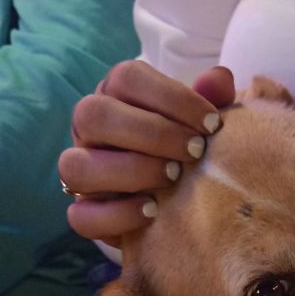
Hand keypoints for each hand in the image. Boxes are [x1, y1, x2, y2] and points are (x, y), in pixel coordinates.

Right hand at [59, 61, 235, 245]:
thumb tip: (219, 78)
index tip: (212, 122)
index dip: (172, 97)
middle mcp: (88, 130)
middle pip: (94, 115)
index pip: (126, 78)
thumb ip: (213, 97)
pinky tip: (154, 210)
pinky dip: (117, 214)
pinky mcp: (83, 213)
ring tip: (174, 178)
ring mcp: (80, 171)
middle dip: (152, 133)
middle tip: (196, 151)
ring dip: (131, 170)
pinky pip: (81, 216)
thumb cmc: (187, 147)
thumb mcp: (201, 121)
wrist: (176, 201)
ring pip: (75, 165)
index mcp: (115, 96)